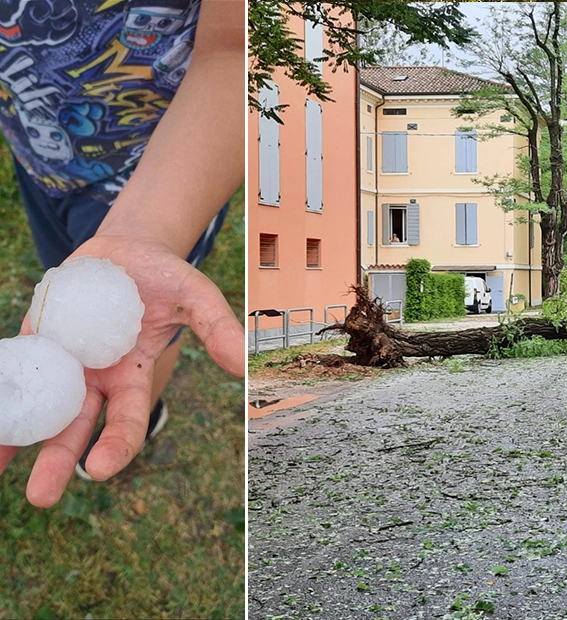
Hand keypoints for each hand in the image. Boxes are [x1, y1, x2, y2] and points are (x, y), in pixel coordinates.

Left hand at [0, 233, 243, 506]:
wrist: (123, 252)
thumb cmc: (165, 277)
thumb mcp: (195, 295)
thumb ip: (216, 327)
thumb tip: (243, 364)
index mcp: (132, 378)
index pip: (125, 422)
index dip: (115, 446)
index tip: (99, 468)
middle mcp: (94, 380)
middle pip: (75, 430)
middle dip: (57, 463)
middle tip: (40, 497)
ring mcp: (61, 364)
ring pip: (37, 410)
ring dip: (17, 441)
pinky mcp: (35, 342)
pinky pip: (13, 373)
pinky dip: (0, 397)